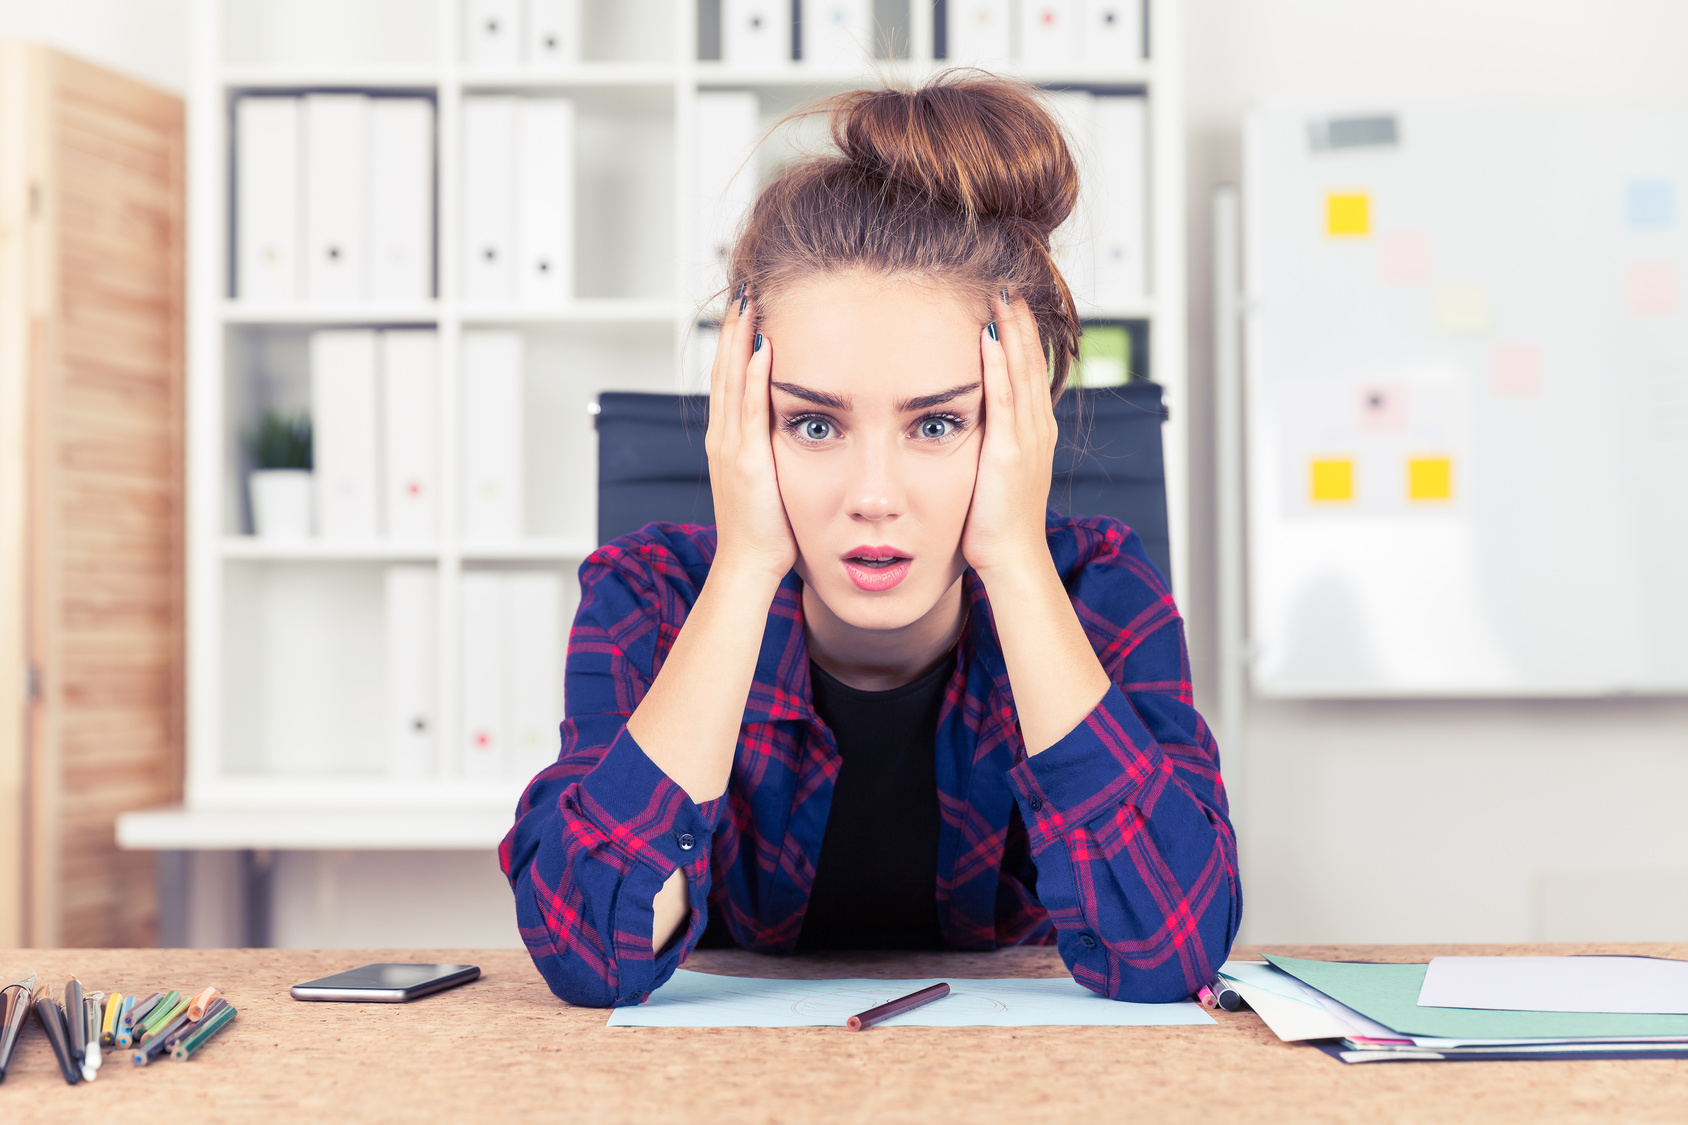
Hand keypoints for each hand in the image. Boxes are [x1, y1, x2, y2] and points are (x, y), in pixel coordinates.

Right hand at [705, 290, 796, 582]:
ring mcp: (731, 447)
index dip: (734, 341)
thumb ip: (775, 449)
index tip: (746, 308)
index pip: (728, 378)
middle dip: (733, 328)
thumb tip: (798, 426)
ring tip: (749, 302)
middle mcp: (723, 437)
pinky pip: (749, 409)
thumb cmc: (766, 529)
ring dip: (739, 339)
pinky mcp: (746, 461)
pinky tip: (761, 347)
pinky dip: (751, 376)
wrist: (748, 565)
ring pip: (731, 380)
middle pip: (723, 369)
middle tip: (744, 289)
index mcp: (728, 440)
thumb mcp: (769, 478)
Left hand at [961, 291, 1057, 579]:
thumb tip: (974, 424)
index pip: (1030, 371)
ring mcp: (1027, 438)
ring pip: (1020, 371)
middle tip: (1007, 283)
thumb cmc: (997, 524)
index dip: (1022, 335)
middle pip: (1030, 361)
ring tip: (1001, 295)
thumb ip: (992, 444)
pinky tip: (987, 336)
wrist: (1012, 557)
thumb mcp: (998, 473)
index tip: (1009, 303)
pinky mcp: (1008, 451)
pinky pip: (1003, 398)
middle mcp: (1038, 428)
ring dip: (1011, 331)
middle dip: (1020, 321)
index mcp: (1036, 432)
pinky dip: (997, 364)